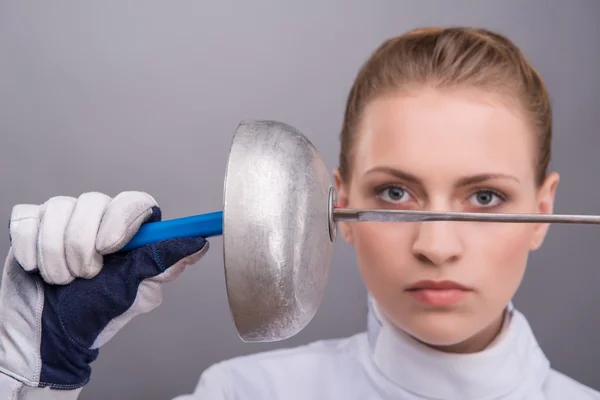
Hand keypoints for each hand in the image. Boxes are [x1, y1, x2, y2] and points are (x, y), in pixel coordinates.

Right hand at [0, 191, 208, 390]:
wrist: (48, 336)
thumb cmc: (95, 314)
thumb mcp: (133, 292)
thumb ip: (162, 264)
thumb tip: (199, 245)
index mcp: (129, 231)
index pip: (136, 202)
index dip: (122, 217)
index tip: (110, 246)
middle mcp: (98, 218)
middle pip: (94, 201)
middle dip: (85, 244)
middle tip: (87, 274)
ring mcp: (64, 218)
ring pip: (60, 208)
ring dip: (58, 253)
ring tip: (64, 280)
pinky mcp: (32, 223)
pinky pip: (28, 219)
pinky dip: (32, 250)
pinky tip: (38, 270)